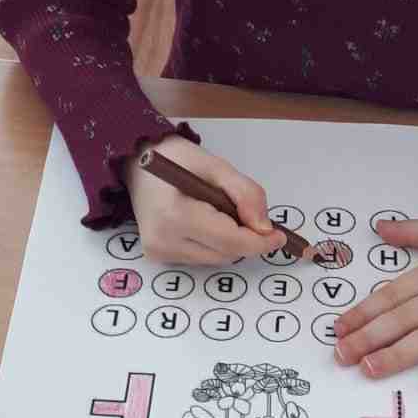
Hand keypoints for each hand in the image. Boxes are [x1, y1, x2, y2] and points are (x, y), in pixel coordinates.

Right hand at [125, 136, 285, 266]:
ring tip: (216, 210)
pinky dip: (213, 243)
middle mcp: (163, 241)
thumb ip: (245, 194)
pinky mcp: (159, 257)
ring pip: (217, 259)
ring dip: (229, 240)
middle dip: (245, 237)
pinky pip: (202, 257)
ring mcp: (159, 252)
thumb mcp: (216, 166)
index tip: (280, 235)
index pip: (230, 242)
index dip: (260, 242)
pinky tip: (203, 221)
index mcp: (175, 216)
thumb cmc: (176, 158)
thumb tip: (264, 228)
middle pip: (227, 253)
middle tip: (241, 209)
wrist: (137, 162)